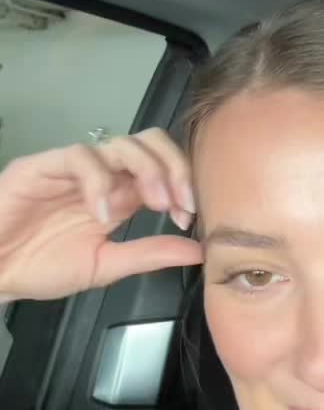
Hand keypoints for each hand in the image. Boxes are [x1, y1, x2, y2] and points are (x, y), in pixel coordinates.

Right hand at [0, 129, 203, 301]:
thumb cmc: (38, 266)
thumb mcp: (105, 266)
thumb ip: (149, 254)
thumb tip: (198, 251)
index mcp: (118, 196)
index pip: (162, 166)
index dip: (184, 182)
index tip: (191, 214)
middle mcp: (100, 175)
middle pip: (149, 143)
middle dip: (174, 167)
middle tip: (180, 204)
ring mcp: (72, 168)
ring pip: (120, 143)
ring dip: (147, 171)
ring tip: (155, 205)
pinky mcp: (41, 166)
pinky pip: (79, 157)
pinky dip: (99, 182)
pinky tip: (102, 213)